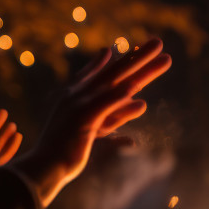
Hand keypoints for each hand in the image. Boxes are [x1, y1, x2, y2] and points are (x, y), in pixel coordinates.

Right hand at [12, 38, 171, 205]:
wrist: (43, 166)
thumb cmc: (64, 155)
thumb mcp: (90, 137)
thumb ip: (113, 128)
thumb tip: (135, 128)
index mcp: (77, 96)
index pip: (104, 74)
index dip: (120, 61)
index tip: (133, 49)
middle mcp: (79, 95)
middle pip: (116, 72)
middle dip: (138, 56)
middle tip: (159, 42)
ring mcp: (81, 104)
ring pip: (118, 82)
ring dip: (142, 68)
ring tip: (164, 56)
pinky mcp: (85, 118)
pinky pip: (108, 103)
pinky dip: (121, 96)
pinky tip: (138, 90)